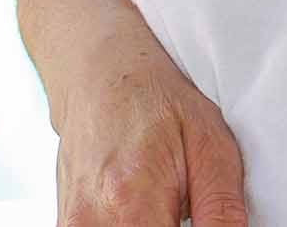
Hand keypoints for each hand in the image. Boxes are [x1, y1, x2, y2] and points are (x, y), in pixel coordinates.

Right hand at [53, 45, 248, 225]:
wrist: (100, 76)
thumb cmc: (156, 101)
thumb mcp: (210, 144)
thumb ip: (221, 208)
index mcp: (133, 203)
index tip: (205, 220)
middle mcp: (92, 223)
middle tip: (185, 207)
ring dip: (154, 225)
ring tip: (167, 205)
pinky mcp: (66, 226)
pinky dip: (136, 223)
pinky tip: (146, 207)